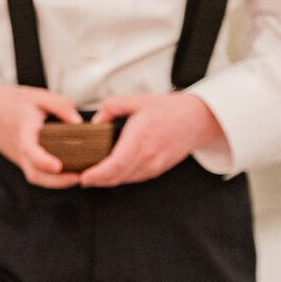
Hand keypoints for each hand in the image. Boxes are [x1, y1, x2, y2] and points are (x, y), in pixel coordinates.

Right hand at [0, 82, 83, 187]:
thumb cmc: (13, 102)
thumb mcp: (37, 96)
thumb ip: (61, 105)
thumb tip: (79, 123)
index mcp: (22, 130)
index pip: (29, 150)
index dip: (43, 161)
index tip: (57, 166)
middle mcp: (19, 148)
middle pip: (34, 173)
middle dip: (57, 181)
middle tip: (78, 177)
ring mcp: (19, 157)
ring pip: (36, 177)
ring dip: (57, 181)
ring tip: (77, 175)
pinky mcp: (22, 161)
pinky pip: (36, 173)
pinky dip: (52, 177)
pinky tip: (69, 170)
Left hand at [79, 93, 226, 187]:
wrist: (197, 120)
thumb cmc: (167, 109)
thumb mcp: (136, 100)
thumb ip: (111, 107)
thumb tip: (96, 121)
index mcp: (140, 137)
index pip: (116, 164)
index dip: (98, 174)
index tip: (85, 177)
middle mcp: (148, 155)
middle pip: (118, 176)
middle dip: (97, 180)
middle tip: (83, 178)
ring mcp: (155, 164)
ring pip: (126, 179)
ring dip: (108, 180)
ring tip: (93, 176)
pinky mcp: (159, 169)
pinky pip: (136, 177)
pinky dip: (121, 177)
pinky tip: (112, 172)